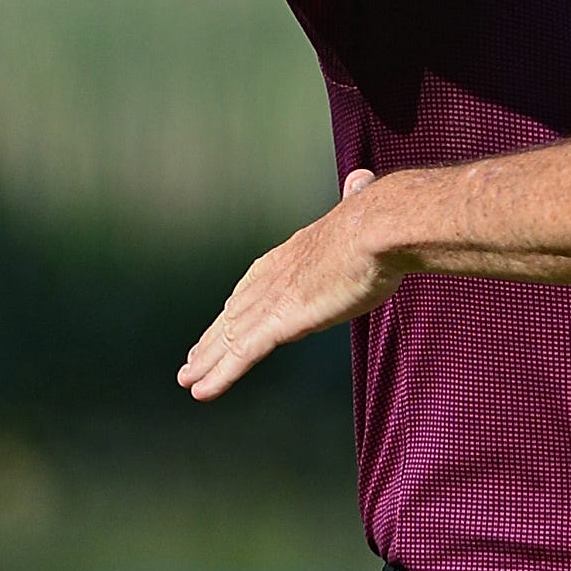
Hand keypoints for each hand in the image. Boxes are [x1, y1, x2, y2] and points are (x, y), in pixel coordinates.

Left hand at [180, 167, 392, 400]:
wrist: (379, 228)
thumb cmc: (383, 220)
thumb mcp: (365, 210)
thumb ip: (358, 200)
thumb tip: (363, 178)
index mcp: (296, 250)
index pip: (257, 280)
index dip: (239, 302)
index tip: (226, 314)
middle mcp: (277, 274)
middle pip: (237, 312)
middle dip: (214, 336)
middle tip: (194, 357)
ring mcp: (276, 298)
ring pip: (232, 337)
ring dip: (209, 361)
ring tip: (187, 380)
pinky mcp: (282, 320)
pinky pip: (243, 355)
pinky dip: (221, 375)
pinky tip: (201, 392)